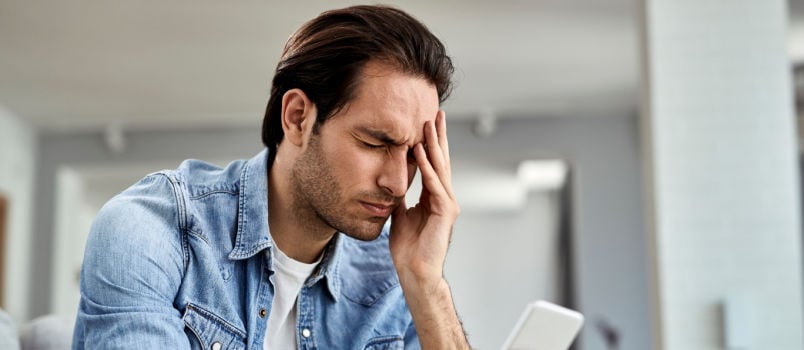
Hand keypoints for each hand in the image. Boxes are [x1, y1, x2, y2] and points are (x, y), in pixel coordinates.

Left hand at [390, 110, 459, 286]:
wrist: (414, 270)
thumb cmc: (408, 248)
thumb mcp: (399, 214)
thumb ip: (399, 197)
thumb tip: (392, 182)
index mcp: (433, 197)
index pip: (433, 164)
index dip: (429, 144)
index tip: (425, 123)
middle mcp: (444, 197)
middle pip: (441, 160)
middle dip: (438, 136)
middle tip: (436, 113)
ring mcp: (447, 204)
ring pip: (440, 169)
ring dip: (434, 145)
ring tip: (429, 125)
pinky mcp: (446, 213)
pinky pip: (435, 185)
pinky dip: (428, 168)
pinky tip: (423, 153)